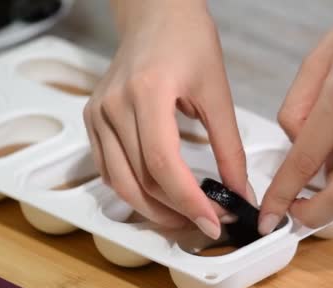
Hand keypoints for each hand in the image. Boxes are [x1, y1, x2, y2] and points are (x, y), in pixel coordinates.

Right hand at [84, 0, 253, 238]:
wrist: (154, 14)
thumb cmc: (188, 40)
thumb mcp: (217, 91)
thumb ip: (229, 147)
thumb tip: (240, 192)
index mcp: (148, 92)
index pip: (163, 164)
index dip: (189, 201)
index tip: (213, 222)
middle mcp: (114, 105)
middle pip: (140, 179)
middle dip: (175, 211)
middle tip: (206, 222)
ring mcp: (98, 113)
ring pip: (119, 181)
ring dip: (151, 208)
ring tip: (183, 217)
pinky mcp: (92, 119)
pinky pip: (107, 169)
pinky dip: (131, 190)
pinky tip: (156, 196)